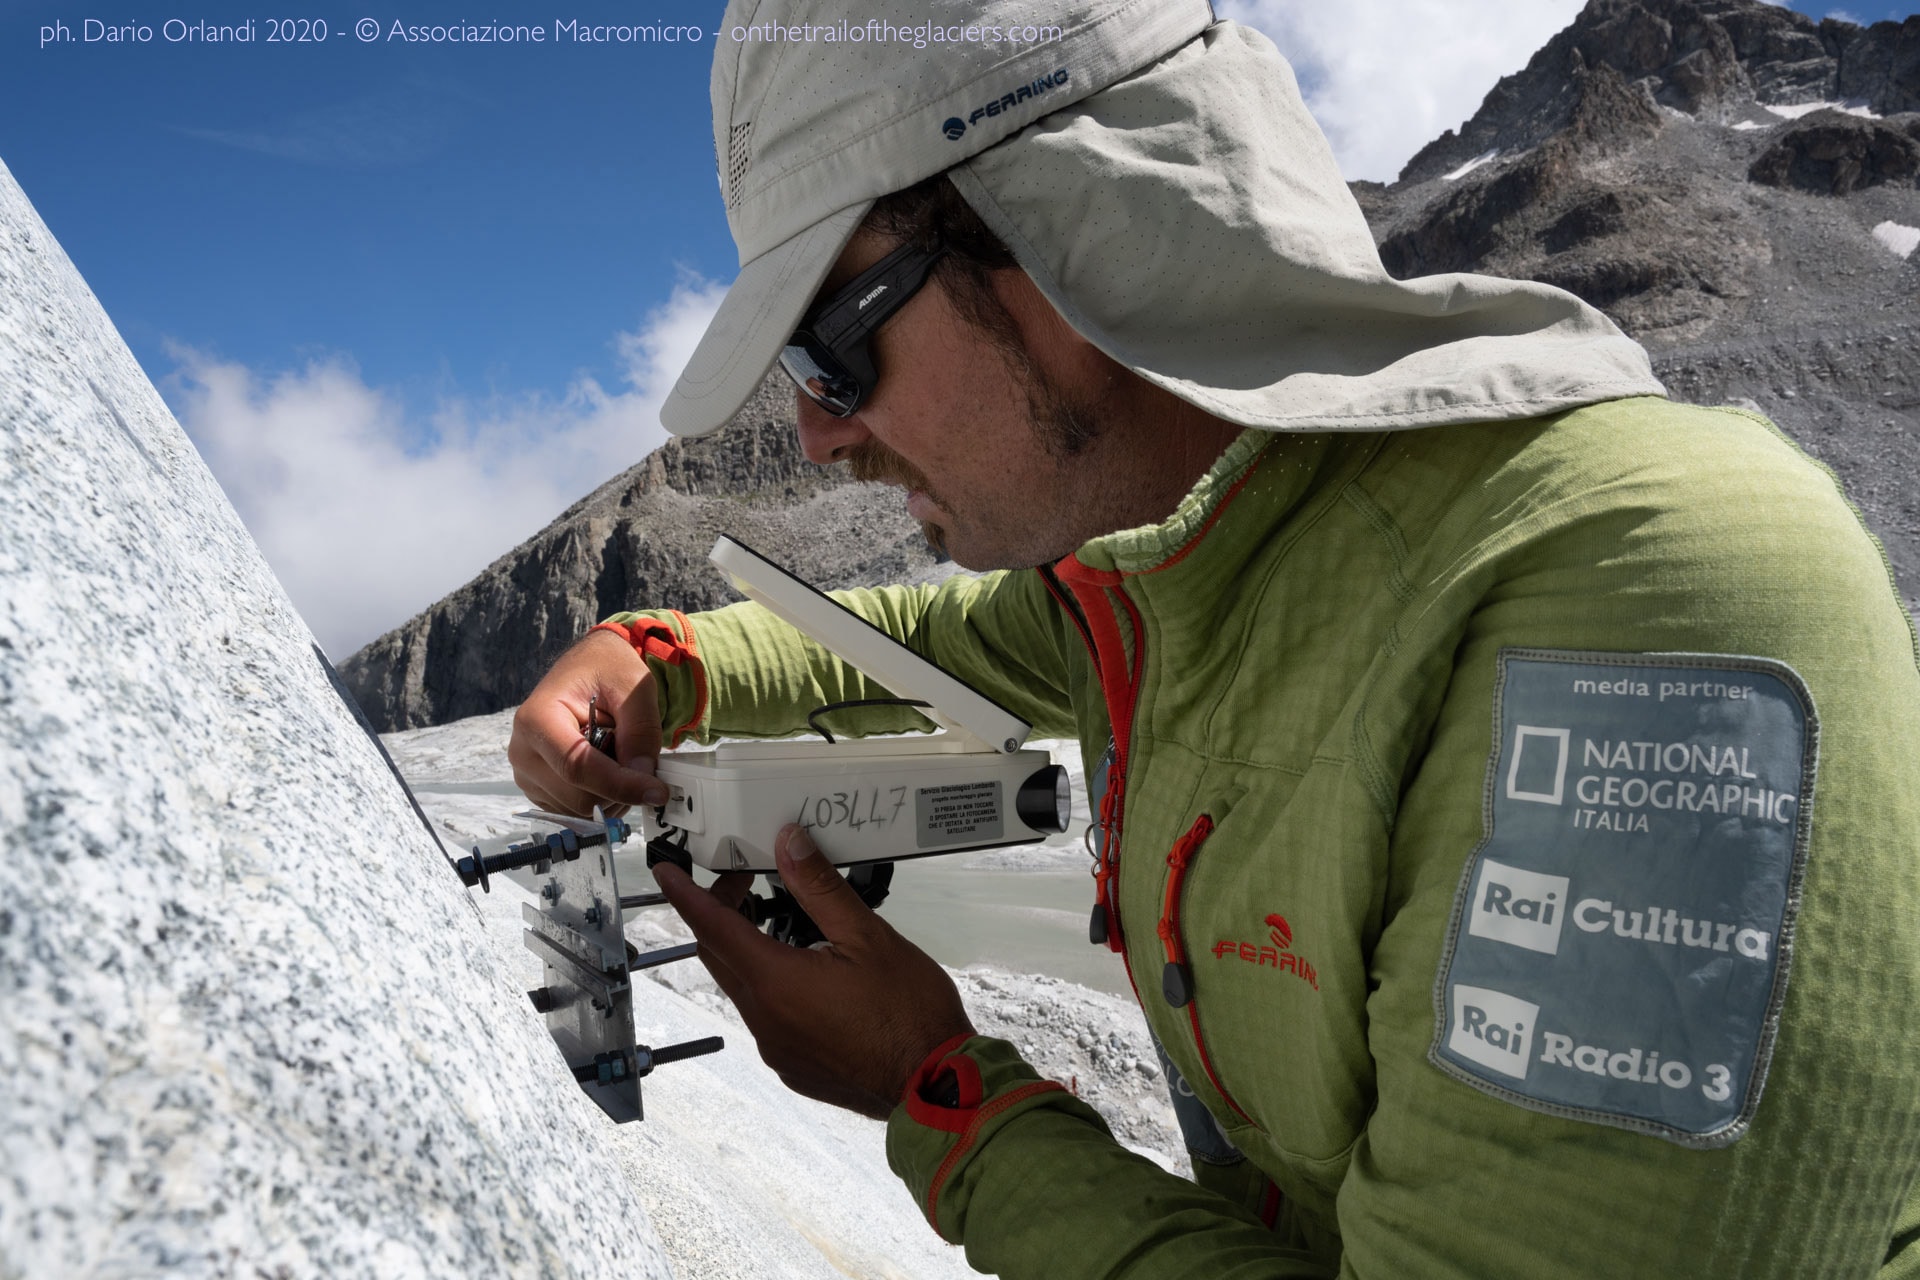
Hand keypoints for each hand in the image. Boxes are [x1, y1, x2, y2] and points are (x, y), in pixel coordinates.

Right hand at [508, 629, 668, 815]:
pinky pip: (573, 812)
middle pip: (577, 797)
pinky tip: (606, 771)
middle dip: (618, 790)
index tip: (656, 791)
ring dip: (610, 797)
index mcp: (537, 718)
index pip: (577, 766)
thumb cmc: (606, 670)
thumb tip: (643, 777)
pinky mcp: (537, 789)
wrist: (587, 668)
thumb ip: (640, 730)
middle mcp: (522, 750)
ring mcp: (525, 773)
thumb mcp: (633, 687)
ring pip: (578, 810)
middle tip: (638, 762)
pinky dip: (599, 800)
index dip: (620, 785)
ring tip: (619, 759)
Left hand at [654, 824, 975, 1119]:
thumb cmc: (909, 1012)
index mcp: (774, 982)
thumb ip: (820, 888)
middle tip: (744, 882)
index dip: (686, 895)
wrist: (937, 1089)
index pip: (712, 929)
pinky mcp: (794, 1068)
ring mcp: (777, 1049)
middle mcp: (764, 1020)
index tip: (666, 873)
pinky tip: (809, 977)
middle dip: (721, 916)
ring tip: (778, 923)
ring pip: (744, 990)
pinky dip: (772, 989)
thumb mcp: (868, 937)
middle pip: (721, 958)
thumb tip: (788, 843)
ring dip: (748, 953)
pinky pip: (768, 1020)